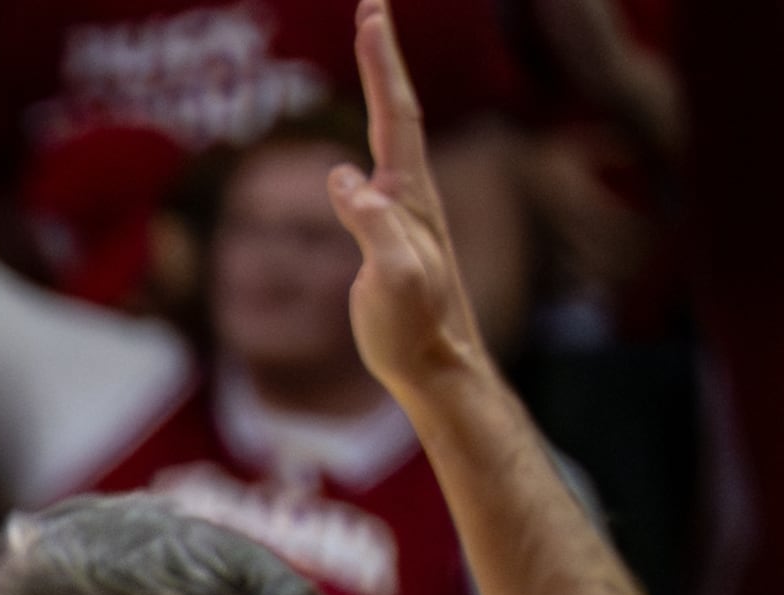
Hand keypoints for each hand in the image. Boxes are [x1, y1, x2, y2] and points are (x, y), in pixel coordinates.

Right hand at [326, 0, 489, 396]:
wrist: (438, 369)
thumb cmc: (415, 329)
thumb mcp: (394, 279)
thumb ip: (373, 227)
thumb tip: (345, 177)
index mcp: (412, 198)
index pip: (397, 117)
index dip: (383, 66)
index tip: (371, 15)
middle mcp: (411, 197)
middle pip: (397, 113)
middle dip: (383, 60)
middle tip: (371, 9)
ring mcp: (401, 219)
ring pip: (390, 142)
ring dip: (381, 94)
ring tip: (371, 55)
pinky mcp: (387, 244)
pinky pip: (372, 182)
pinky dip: (363, 151)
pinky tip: (353, 161)